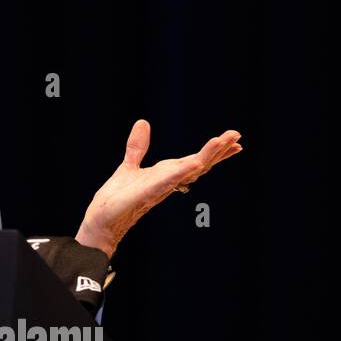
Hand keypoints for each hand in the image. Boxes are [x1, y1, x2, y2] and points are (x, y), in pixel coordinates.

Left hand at [75, 120, 241, 258]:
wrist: (102, 219)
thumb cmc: (118, 197)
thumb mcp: (129, 165)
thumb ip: (138, 146)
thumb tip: (143, 122)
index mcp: (166, 173)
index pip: (196, 160)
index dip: (214, 151)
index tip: (233, 140)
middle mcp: (168, 180)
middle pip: (200, 164)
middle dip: (219, 151)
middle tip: (238, 138)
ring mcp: (161, 186)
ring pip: (190, 169)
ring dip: (208, 156)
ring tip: (226, 142)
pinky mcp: (149, 191)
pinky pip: (170, 180)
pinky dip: (183, 171)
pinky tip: (196, 164)